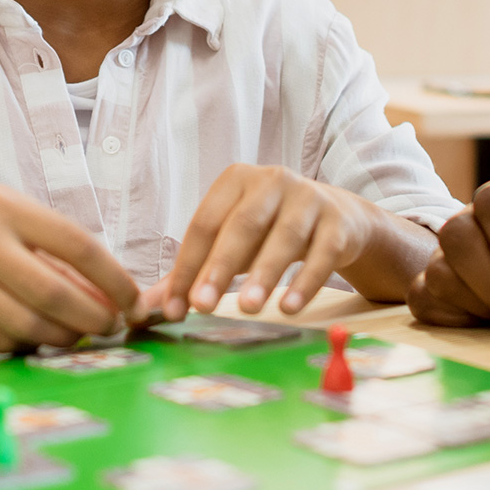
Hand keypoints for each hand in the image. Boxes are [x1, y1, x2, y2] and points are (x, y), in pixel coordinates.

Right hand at [0, 182, 136, 350]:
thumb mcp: (2, 210)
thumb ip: (48, 245)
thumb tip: (105, 292)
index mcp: (3, 207)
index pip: (76, 244)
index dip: (113, 278)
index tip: (132, 299)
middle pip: (54, 293)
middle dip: (94, 318)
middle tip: (110, 327)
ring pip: (26, 324)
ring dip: (63, 338)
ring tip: (77, 336)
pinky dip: (26, 344)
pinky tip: (36, 338)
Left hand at [151, 165, 386, 320]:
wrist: (341, 218)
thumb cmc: (272, 229)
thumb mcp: (232, 241)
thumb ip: (193, 270)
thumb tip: (148, 307)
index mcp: (235, 180)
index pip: (204, 224)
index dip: (187, 266)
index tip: (175, 309)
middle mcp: (272, 181)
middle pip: (242, 225)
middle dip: (220, 267)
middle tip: (203, 306)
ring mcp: (309, 198)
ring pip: (284, 238)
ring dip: (264, 275)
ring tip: (248, 308)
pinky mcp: (339, 222)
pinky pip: (323, 253)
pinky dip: (306, 281)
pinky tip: (290, 307)